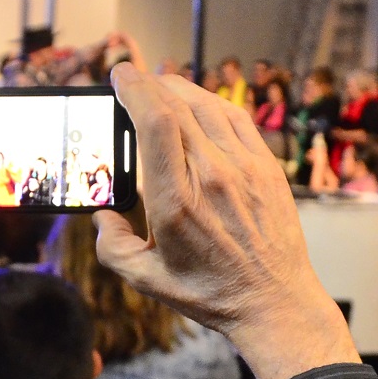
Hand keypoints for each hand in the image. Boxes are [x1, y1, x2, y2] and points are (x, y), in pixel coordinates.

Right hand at [95, 66, 356, 378]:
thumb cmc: (210, 293)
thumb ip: (112, 246)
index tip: (119, 76)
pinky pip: (235, 118)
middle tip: (131, 79)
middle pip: (177, 105)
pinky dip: (211, 102)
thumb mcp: (147, 279)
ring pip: (207, 105)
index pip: (155, 123)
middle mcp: (212, 176)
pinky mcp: (266, 167)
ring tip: (160, 87)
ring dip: (179, 88)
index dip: (135, 89)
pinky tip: (197, 104)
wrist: (274, 302)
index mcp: (176, 201)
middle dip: (149, 83)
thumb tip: (103, 217)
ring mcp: (244, 168)